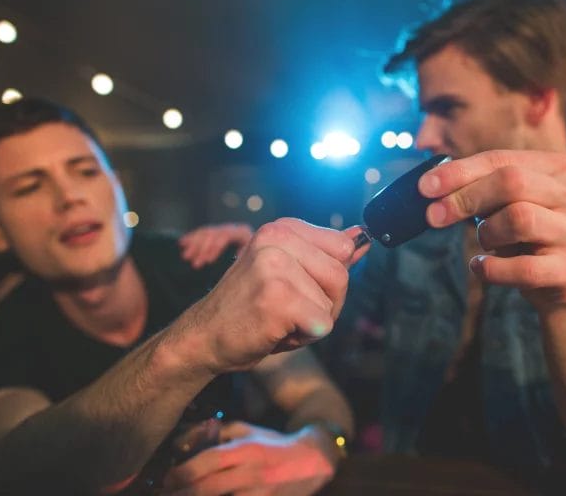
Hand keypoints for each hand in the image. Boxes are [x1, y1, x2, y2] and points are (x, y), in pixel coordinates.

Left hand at [162, 421, 333, 495]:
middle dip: (181, 493)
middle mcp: (251, 474)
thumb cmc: (273, 444)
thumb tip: (187, 440)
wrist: (311, 461)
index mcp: (246, 450)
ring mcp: (260, 495)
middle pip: (208, 488)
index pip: (209, 462)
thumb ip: (219, 433)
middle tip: (165, 494)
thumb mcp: (247, 430)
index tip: (167, 478)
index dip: (183, 472)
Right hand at [172, 218, 365, 374]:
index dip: (329, 279)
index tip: (298, 287)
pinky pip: (322, 325)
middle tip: (289, 310)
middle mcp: (276, 239)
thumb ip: (326, 255)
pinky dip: (305, 337)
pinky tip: (276, 332)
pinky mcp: (276, 298)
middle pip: (341, 276)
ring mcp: (274, 267)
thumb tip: (362, 237)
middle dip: (325, 304)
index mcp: (282, 228)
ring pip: (331, 303)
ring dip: (312, 322)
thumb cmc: (249, 308)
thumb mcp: (288, 272)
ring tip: (278, 320)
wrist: (204, 337)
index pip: (343, 248)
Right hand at [179, 223, 253, 268]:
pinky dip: (192, 239)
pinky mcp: (217, 233)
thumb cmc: (249, 270)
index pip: (226, 236)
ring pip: (206, 234)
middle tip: (194, 263)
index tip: (207, 261)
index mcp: (243, 234)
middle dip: (202, 248)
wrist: (250, 266)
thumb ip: (241, 260)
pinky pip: (202, 233)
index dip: (215, 248)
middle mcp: (235, 230)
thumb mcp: (245, 264)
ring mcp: (225, 230)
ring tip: (186, 257)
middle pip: (215, 234)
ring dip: (195, 245)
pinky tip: (182, 243)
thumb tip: (238, 258)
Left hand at [418, 150, 565, 307]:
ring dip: (486, 232)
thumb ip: (476, 188)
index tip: (424, 187)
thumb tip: (429, 186)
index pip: (500, 160)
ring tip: (484, 243)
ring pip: (518, 218)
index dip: (458, 172)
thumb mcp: (505, 203)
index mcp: (556, 168)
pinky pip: (522, 268)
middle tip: (433, 216)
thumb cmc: (526, 234)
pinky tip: (481, 266)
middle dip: (465, 198)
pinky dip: (492, 269)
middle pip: (511, 182)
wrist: (565, 279)